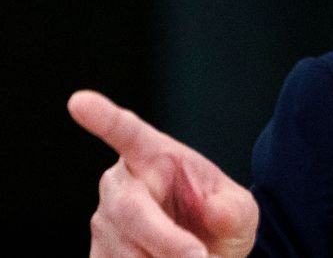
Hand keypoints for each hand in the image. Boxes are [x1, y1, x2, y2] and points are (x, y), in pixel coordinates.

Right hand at [68, 90, 258, 257]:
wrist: (207, 254)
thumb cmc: (221, 223)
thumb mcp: (240, 212)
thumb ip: (232, 210)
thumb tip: (214, 211)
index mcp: (155, 155)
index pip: (127, 133)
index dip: (104, 118)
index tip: (80, 101)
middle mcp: (121, 183)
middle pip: (129, 210)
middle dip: (167, 241)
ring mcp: (104, 221)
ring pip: (126, 251)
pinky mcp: (97, 255)